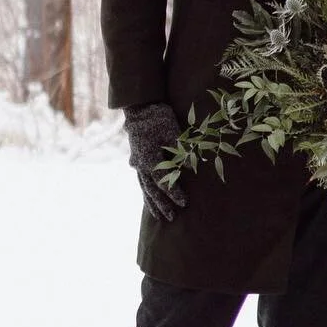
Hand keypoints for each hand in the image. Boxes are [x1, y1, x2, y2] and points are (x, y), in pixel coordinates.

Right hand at [123, 102, 188, 223]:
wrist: (141, 108)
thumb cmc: (158, 119)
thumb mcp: (173, 133)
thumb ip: (180, 152)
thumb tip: (189, 168)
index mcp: (149, 160)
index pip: (163, 182)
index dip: (174, 193)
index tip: (184, 203)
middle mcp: (141, 165)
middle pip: (152, 189)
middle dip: (161, 204)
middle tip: (170, 218)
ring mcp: (137, 162)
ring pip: (144, 186)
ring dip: (151, 201)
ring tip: (157, 216)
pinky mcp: (137, 158)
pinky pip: (141, 179)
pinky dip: (146, 190)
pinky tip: (148, 197)